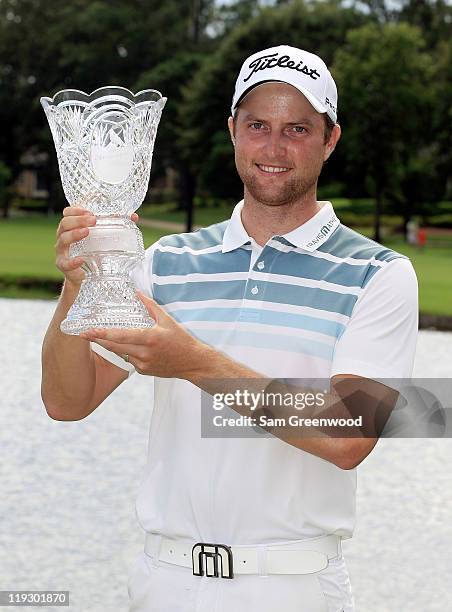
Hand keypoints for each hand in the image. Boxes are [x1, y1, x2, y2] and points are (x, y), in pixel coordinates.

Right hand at [55, 206, 138, 287]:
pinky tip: (81, 260)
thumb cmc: (93, 254)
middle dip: (78, 220)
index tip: (90, 211)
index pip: (68, 213)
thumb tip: (133, 216)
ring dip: (74, 234)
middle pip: (65, 224)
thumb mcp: (103, 240)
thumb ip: (116, 227)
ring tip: (86, 232)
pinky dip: (73, 261)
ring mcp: (62, 252)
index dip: (76, 210)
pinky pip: (65, 263)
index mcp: (72, 228)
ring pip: (62, 240)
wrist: (84, 278)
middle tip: (93, 220)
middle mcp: (64, 238)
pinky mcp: (64, 267)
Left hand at [79, 291, 210, 378]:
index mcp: (150, 338)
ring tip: (97, 337)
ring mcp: (143, 364)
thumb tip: (136, 292)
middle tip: (83, 333)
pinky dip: (124, 352)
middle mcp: (144, 353)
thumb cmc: (181, 340)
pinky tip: (124, 346)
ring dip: (109, 346)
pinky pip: (128, 359)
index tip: (87, 331)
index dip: (102, 334)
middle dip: (97, 340)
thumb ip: (150, 306)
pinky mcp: (143, 371)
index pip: (121, 336)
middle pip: (114, 347)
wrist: (192, 363)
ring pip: (120, 353)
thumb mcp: (167, 320)